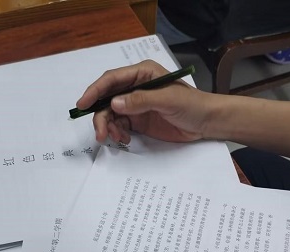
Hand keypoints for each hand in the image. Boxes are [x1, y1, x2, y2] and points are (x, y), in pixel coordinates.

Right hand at [76, 60, 213, 143]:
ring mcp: (136, 105)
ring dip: (109, 127)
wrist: (207, 122)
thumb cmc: (192, 104)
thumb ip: (141, 100)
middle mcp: (135, 87)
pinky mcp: (138, 120)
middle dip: (101, 116)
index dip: (95, 91)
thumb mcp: (168, 100)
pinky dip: (118, 134)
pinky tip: (125, 139)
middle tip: (101, 134)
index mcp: (142, 73)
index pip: (112, 80)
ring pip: (111, 114)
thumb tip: (114, 103)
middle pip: (107, 99)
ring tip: (117, 139)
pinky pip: (120, 126)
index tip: (83, 104)